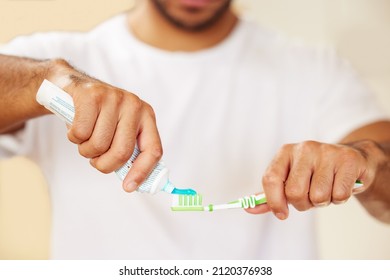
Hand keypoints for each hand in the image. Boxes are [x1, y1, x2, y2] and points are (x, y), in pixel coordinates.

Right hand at [48, 60, 162, 191]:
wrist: (73, 86)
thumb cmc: (98, 115)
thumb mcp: (119, 129)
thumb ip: (127, 150)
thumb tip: (132, 182)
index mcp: (146, 116)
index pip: (153, 150)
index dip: (142, 172)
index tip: (128, 187)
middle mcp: (134, 105)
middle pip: (122, 152)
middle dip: (103, 164)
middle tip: (95, 160)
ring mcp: (114, 98)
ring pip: (99, 145)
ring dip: (86, 150)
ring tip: (85, 138)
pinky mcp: (92, 95)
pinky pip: (81, 133)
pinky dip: (73, 137)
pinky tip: (75, 126)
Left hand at [246, 140, 379, 219]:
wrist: (349, 160)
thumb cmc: (314, 173)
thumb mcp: (290, 179)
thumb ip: (269, 195)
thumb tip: (248, 208)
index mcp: (285, 152)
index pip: (270, 179)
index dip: (274, 201)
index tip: (282, 214)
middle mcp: (304, 148)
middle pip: (294, 192)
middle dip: (302, 204)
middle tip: (310, 197)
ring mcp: (327, 152)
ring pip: (318, 197)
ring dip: (322, 202)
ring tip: (326, 189)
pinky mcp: (347, 160)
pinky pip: (339, 196)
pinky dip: (339, 199)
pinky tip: (340, 186)